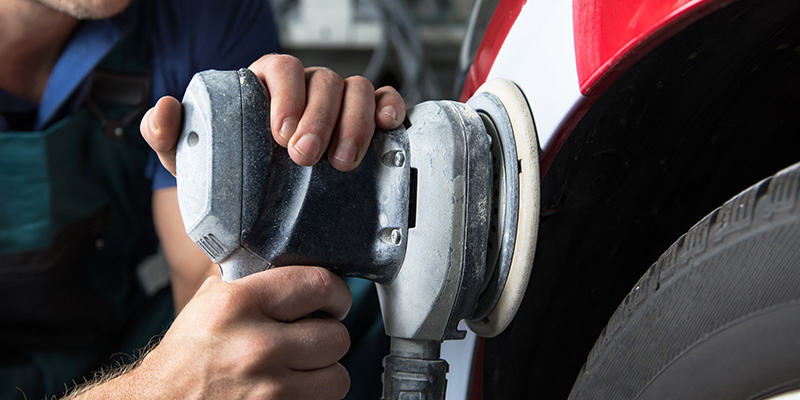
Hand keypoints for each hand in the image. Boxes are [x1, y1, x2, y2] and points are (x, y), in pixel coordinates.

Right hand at [118, 266, 352, 398]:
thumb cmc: (184, 357)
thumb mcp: (207, 304)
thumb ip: (247, 279)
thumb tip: (285, 257)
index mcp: (239, 304)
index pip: (318, 285)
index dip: (337, 293)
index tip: (334, 301)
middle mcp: (256, 345)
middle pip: (336, 335)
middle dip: (328, 338)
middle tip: (312, 339)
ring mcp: (268, 387)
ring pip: (337, 376)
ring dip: (323, 373)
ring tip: (300, 368)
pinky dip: (312, 397)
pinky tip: (289, 388)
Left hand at [141, 53, 406, 172]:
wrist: (262, 241)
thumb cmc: (231, 196)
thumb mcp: (194, 170)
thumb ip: (170, 139)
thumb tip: (164, 110)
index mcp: (265, 92)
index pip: (281, 68)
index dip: (287, 94)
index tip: (281, 134)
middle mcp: (305, 95)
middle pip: (323, 80)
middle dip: (319, 117)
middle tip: (306, 158)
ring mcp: (338, 110)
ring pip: (358, 89)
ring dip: (354, 123)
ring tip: (342, 163)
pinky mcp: (366, 128)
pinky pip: (385, 103)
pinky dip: (390, 108)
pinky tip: (387, 126)